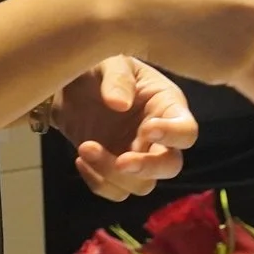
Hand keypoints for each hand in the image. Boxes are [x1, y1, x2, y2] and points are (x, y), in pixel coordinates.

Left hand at [52, 57, 195, 200]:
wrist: (67, 88)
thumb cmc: (97, 67)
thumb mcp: (108, 61)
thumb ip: (118, 78)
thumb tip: (120, 104)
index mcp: (167, 107)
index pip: (186, 131)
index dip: (173, 135)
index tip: (147, 129)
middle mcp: (159, 137)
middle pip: (170, 166)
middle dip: (148, 167)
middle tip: (122, 161)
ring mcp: (137, 157)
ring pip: (142, 185)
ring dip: (112, 174)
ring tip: (85, 147)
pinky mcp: (114, 171)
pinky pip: (116, 191)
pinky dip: (98, 183)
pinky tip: (81, 158)